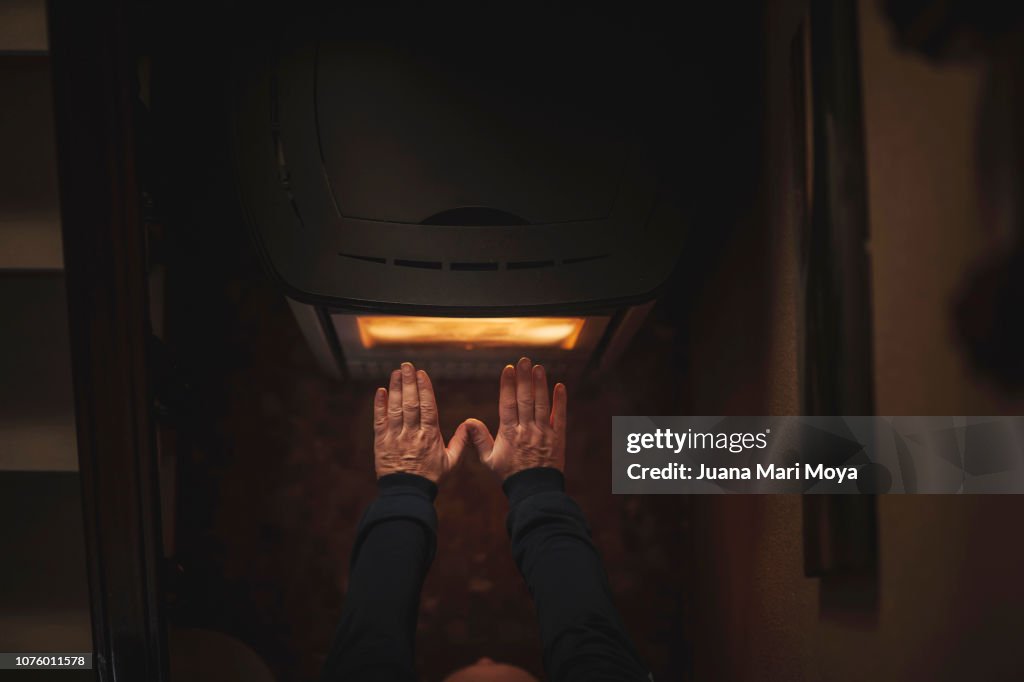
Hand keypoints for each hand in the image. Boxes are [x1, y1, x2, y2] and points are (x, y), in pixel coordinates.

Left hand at [373, 362, 464, 482]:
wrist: (407, 494)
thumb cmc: (431, 477)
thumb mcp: (451, 462)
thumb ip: (461, 442)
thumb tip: (470, 424)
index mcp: (430, 436)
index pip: (427, 407)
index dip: (424, 389)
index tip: (422, 374)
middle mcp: (412, 434)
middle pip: (410, 403)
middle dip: (408, 382)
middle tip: (407, 365)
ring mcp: (395, 437)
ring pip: (395, 408)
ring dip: (395, 389)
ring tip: (396, 372)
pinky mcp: (381, 442)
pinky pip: (379, 420)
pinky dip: (379, 405)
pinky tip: (381, 391)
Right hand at [461, 357, 566, 479]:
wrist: (534, 490)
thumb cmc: (509, 474)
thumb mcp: (489, 460)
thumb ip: (479, 439)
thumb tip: (468, 421)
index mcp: (509, 434)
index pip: (507, 404)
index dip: (508, 385)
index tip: (508, 369)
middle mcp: (526, 430)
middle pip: (525, 400)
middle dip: (524, 379)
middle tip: (524, 361)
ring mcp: (543, 433)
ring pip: (542, 404)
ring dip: (540, 385)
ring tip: (539, 368)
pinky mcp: (558, 437)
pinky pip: (560, 416)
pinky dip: (560, 401)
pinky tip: (560, 386)